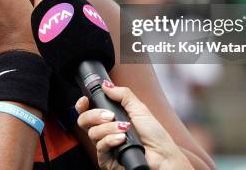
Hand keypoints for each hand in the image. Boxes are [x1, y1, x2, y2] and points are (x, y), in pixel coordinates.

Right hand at [76, 82, 192, 169]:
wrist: (162, 154)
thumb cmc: (155, 135)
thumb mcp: (139, 108)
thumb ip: (123, 94)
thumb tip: (107, 86)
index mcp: (110, 118)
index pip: (88, 111)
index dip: (83, 105)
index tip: (85, 100)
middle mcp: (105, 132)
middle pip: (84, 121)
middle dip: (94, 115)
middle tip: (109, 115)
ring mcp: (106, 146)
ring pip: (93, 134)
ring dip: (108, 128)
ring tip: (124, 128)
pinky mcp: (107, 160)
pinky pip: (100, 148)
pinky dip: (110, 140)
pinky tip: (121, 139)